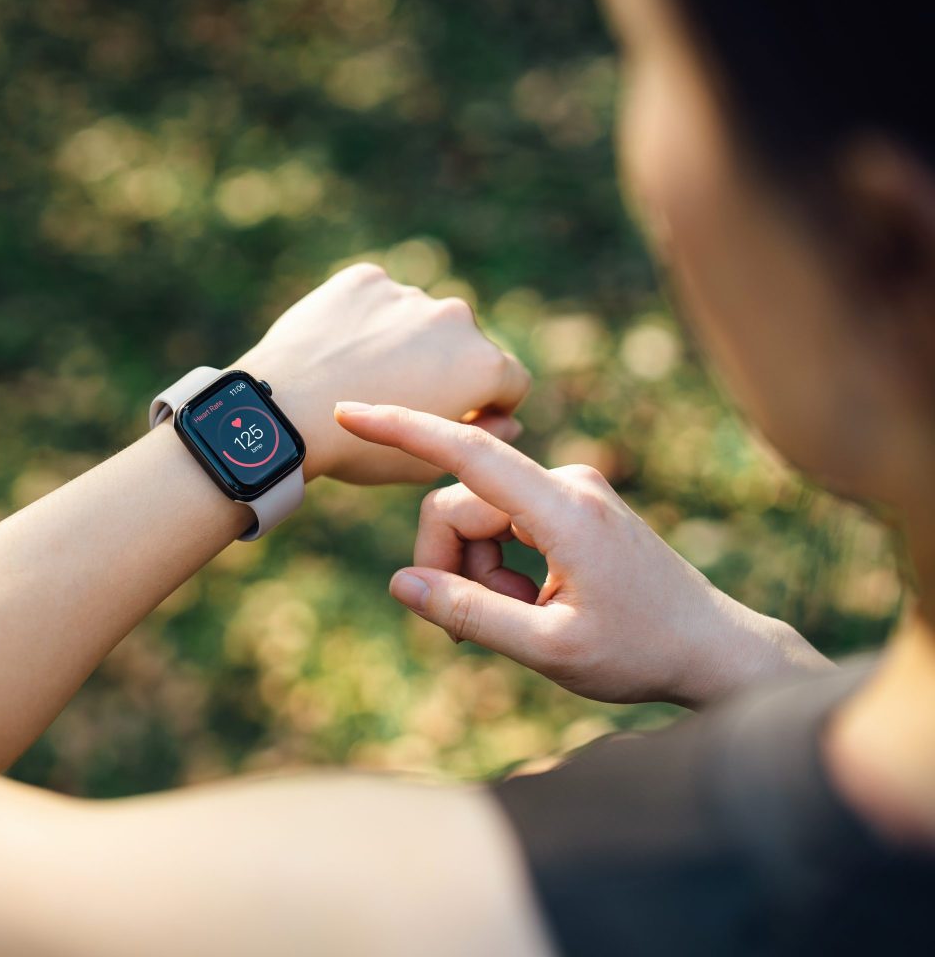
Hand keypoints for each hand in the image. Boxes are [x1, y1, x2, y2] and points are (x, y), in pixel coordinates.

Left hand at [234, 263, 529, 483]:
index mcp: (483, 365)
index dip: (489, 405)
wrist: (282, 413)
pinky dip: (364, 318)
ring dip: (403, 340)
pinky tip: (338, 349)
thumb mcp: (424, 464)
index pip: (511, 381)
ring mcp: (409, 293)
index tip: (458, 416)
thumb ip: (479, 437)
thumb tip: (507, 418)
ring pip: (417, 319)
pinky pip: (376, 298)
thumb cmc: (356, 449)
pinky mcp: (365, 278)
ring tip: (359, 375)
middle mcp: (456, 318)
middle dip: (444, 366)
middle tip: (398, 395)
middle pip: (464, 345)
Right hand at [334, 403, 833, 708]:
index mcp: (564, 509)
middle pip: (460, 506)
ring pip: (479, 519)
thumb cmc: (641, 653)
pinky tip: (536, 605)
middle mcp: (567, 484)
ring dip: (481, 574)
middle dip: (451, 565)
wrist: (716, 651)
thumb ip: (470, 614)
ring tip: (525, 620)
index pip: (466, 452)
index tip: (349, 411)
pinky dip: (501, 568)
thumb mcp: (548, 649)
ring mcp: (573, 491)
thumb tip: (400, 584)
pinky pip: (506, 525)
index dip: (402, 429)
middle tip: (475, 630)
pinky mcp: (574, 506)